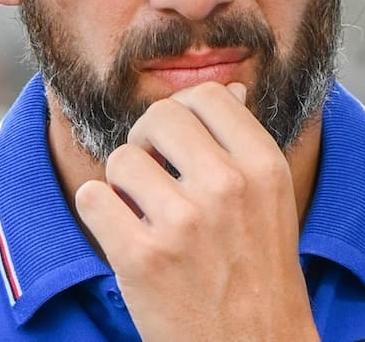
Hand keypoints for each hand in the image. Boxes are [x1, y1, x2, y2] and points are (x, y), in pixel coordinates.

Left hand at [74, 82, 318, 341]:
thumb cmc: (259, 276)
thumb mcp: (271, 203)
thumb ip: (244, 145)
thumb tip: (228, 89)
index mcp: (264, 166)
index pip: (208, 95)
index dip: (184, 114)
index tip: (179, 145)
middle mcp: (228, 187)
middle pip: (158, 118)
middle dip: (146, 141)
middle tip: (152, 174)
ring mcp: (184, 222)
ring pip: (121, 159)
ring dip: (122, 185)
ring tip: (143, 214)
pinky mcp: (142, 258)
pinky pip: (93, 198)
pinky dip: (99, 214)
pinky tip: (122, 234)